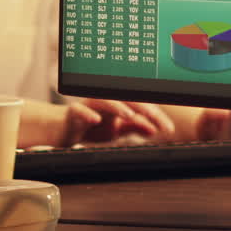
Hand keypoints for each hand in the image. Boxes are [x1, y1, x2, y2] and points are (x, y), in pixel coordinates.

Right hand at [60, 98, 176, 145]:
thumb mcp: (115, 130)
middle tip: (158, 121)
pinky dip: (88, 114)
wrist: (62, 129)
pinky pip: (79, 110)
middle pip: (126, 100)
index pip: (139, 107)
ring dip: (118, 107)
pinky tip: (96, 120)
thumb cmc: (89, 127)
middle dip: (144, 110)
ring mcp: (88, 104)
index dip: (155, 116)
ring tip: (130, 116)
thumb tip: (153, 129)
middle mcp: (105, 101)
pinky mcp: (73, 112)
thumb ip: (132, 128)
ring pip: (104, 101)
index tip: (168, 128)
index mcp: (117, 104)